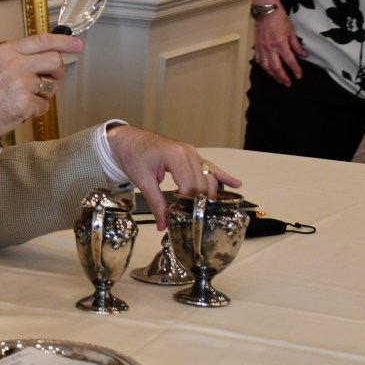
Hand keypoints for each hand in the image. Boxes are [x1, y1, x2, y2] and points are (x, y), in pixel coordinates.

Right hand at [0, 33, 83, 137]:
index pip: (42, 40)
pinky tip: (19, 110)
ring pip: (52, 85)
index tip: (77, 44)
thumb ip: (20, 58)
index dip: (64, 41)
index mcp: (7, 50)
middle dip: (57, 72)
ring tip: (23, 98)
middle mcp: (15, 63)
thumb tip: (50, 56)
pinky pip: (45, 105)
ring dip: (43, 94)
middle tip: (50, 80)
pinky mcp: (25, 103)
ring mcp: (21, 83)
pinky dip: (36, 110)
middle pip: (55, 60)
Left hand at [106, 125, 241, 229]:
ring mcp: (192, 153)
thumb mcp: (143, 181)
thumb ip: (156, 203)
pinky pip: (210, 167)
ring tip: (211, 210)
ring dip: (211, 193)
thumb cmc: (133, 155)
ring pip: (209, 177)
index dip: (187, 204)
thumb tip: (164, 225)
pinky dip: (222, 176)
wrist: (128, 139)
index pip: (190, 186)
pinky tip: (236, 184)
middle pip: (202, 184)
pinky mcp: (192, 155)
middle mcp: (188, 153)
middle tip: (194, 217)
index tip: (182, 216)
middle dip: (200, 201)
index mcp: (175, 156)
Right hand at [253, 7, 306, 86]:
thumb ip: (296, 45)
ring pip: (266, 66)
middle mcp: (270, 48)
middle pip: (277, 68)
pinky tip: (267, 70)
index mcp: (281, 44)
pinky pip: (258, 60)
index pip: (290, 61)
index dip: (295, 70)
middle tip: (288, 84)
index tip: (299, 76)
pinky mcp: (256, 46)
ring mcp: (262, 48)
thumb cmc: (280, 18)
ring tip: (278, 80)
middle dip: (283, 77)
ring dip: (273, 75)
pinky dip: (263, 67)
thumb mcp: (291, 31)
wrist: (266, 10)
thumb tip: (303, 55)